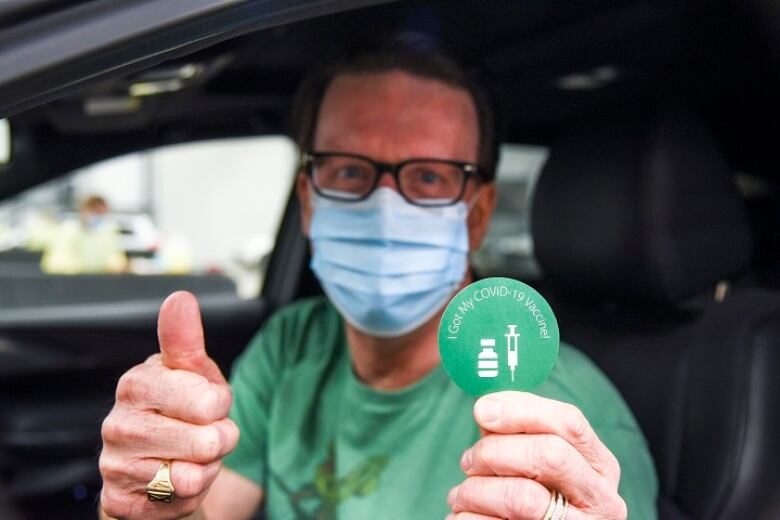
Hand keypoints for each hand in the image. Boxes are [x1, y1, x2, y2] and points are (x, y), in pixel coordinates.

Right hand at [99, 291, 239, 518]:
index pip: (208, 402)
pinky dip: (190, 494)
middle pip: (208, 441)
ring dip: (206, 467)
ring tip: (189, 456)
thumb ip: (187, 339)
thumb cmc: (183, 409)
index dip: (219, 406)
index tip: (205, 402)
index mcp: (137, 383)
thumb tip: (179, 298)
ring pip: (195, 475)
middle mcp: (117, 424)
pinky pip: (180, 502)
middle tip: (202, 433)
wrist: (161, 463)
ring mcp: (114, 465)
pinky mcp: (118, 501)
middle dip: (220, 440)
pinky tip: (174, 480)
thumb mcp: (194, 372)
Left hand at [447, 391, 625, 519]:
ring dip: (476, 490)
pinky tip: (466, 514)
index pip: (569, 422)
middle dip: (496, 451)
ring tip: (461, 494)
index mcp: (601, 466)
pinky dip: (470, 516)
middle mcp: (602, 500)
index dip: (520, 410)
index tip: (482, 410)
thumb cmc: (532, 494)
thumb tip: (486, 407)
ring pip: (522, 497)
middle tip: (468, 460)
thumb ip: (516, 432)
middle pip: (550, 454)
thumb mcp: (535, 461)